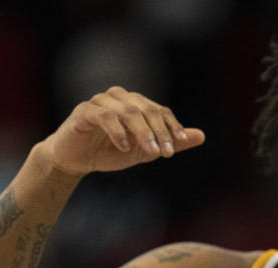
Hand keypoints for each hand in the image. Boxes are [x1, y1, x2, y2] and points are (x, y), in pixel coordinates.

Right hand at [38, 86, 205, 175]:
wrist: (77, 160)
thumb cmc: (111, 152)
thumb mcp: (146, 151)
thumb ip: (171, 143)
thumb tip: (201, 136)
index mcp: (136, 104)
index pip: (160, 111)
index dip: (171, 126)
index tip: (179, 144)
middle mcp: (120, 98)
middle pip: (146, 110)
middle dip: (160, 132)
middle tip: (167, 153)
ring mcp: (101, 102)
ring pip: (128, 112)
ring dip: (143, 132)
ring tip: (151, 152)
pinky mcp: (84, 111)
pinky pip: (104, 117)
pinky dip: (117, 131)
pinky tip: (124, 147)